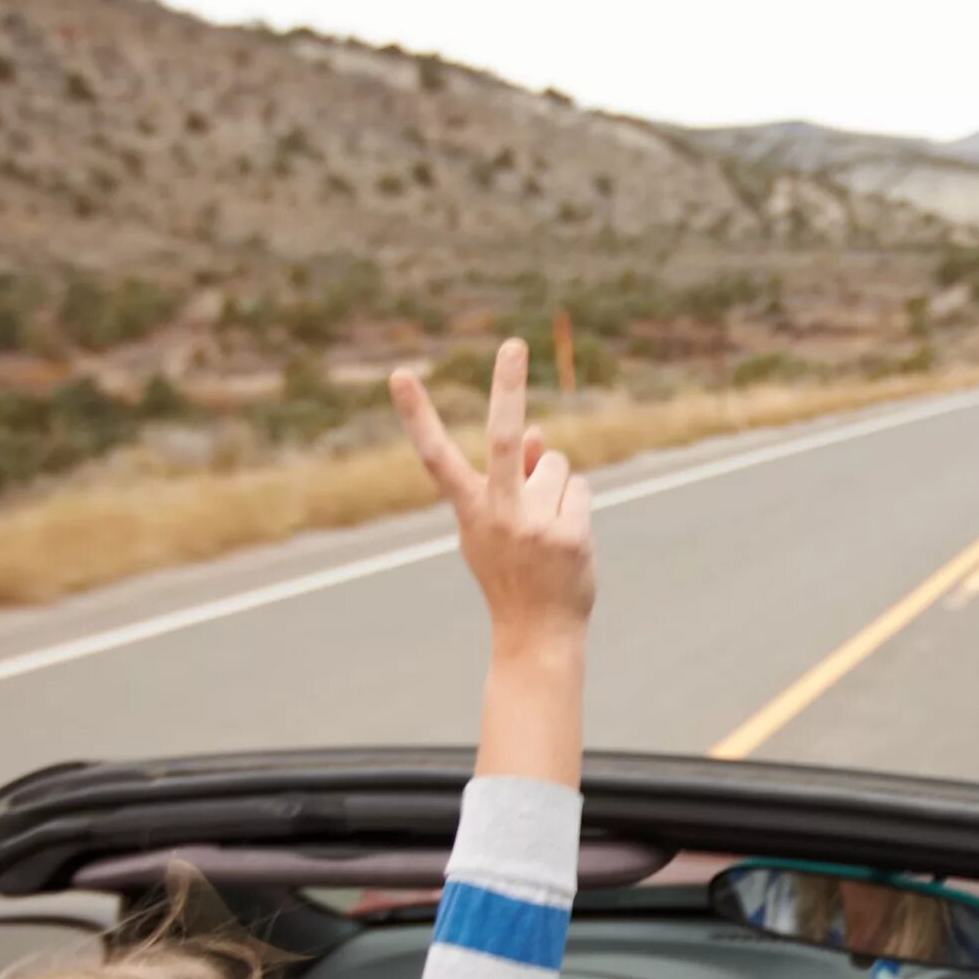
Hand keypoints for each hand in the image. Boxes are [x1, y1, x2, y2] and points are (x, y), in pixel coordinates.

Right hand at [390, 339, 594, 663]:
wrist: (536, 634)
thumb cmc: (512, 573)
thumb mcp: (495, 527)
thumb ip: (512, 478)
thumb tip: (536, 433)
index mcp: (470, 509)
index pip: (435, 456)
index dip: (417, 415)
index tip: (398, 374)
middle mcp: (499, 512)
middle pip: (505, 438)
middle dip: (508, 386)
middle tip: (513, 343)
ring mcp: (535, 523)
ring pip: (555, 464)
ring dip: (556, 486)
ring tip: (546, 529)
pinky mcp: (569, 534)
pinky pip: (579, 489)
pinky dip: (576, 506)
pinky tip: (566, 540)